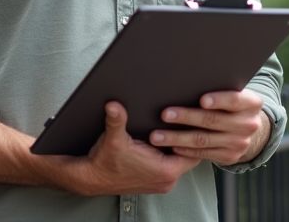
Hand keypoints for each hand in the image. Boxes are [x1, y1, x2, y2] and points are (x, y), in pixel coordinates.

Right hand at [73, 102, 201, 195]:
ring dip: (180, 146)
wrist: (92, 178)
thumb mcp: (113, 139)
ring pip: (182, 160)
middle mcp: (167, 180)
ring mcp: (162, 182)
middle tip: (189, 119)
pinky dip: (172, 153)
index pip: (195, 151)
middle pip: (191, 155)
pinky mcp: (156, 181)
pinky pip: (173, 165)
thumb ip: (117, 120)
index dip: (195, 134)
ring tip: (179, 128)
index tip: (195, 120)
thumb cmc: (105, 163)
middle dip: (190, 138)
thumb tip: (114, 105)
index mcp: (165, 171)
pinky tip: (166, 140)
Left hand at [148, 89, 270, 165]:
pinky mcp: (230, 157)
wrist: (247, 126)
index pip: (234, 100)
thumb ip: (219, 87)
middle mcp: (248, 124)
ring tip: (157, 135)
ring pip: (203, 140)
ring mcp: (240, 143)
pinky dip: (185, 150)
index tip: (201, 100)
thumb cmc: (231, 102)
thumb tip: (187, 77)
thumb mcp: (233, 91)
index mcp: (251, 103)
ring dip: (177, 137)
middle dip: (186, 117)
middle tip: (165, 114)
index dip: (218, 100)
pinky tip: (170, 146)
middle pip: (213, 120)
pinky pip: (203, 154)